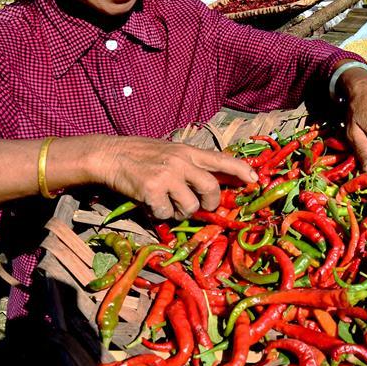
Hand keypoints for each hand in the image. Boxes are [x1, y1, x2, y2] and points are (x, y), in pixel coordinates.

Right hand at [93, 136, 257, 219]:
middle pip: (211, 188)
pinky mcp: (152, 190)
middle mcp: (181, 161)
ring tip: (171, 205)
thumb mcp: (173, 152)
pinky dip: (162, 214)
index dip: (241, 170)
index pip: (222, 159)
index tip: (254, 180)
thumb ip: (193, 164)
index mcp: (189, 151)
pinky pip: (168, 213)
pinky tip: (153, 204)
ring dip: (183, 212)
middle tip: (203, 207)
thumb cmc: (144, 155)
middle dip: (211, 204)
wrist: (111, 155)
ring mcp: (167, 176)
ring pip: (191, 206)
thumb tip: (217, 181)